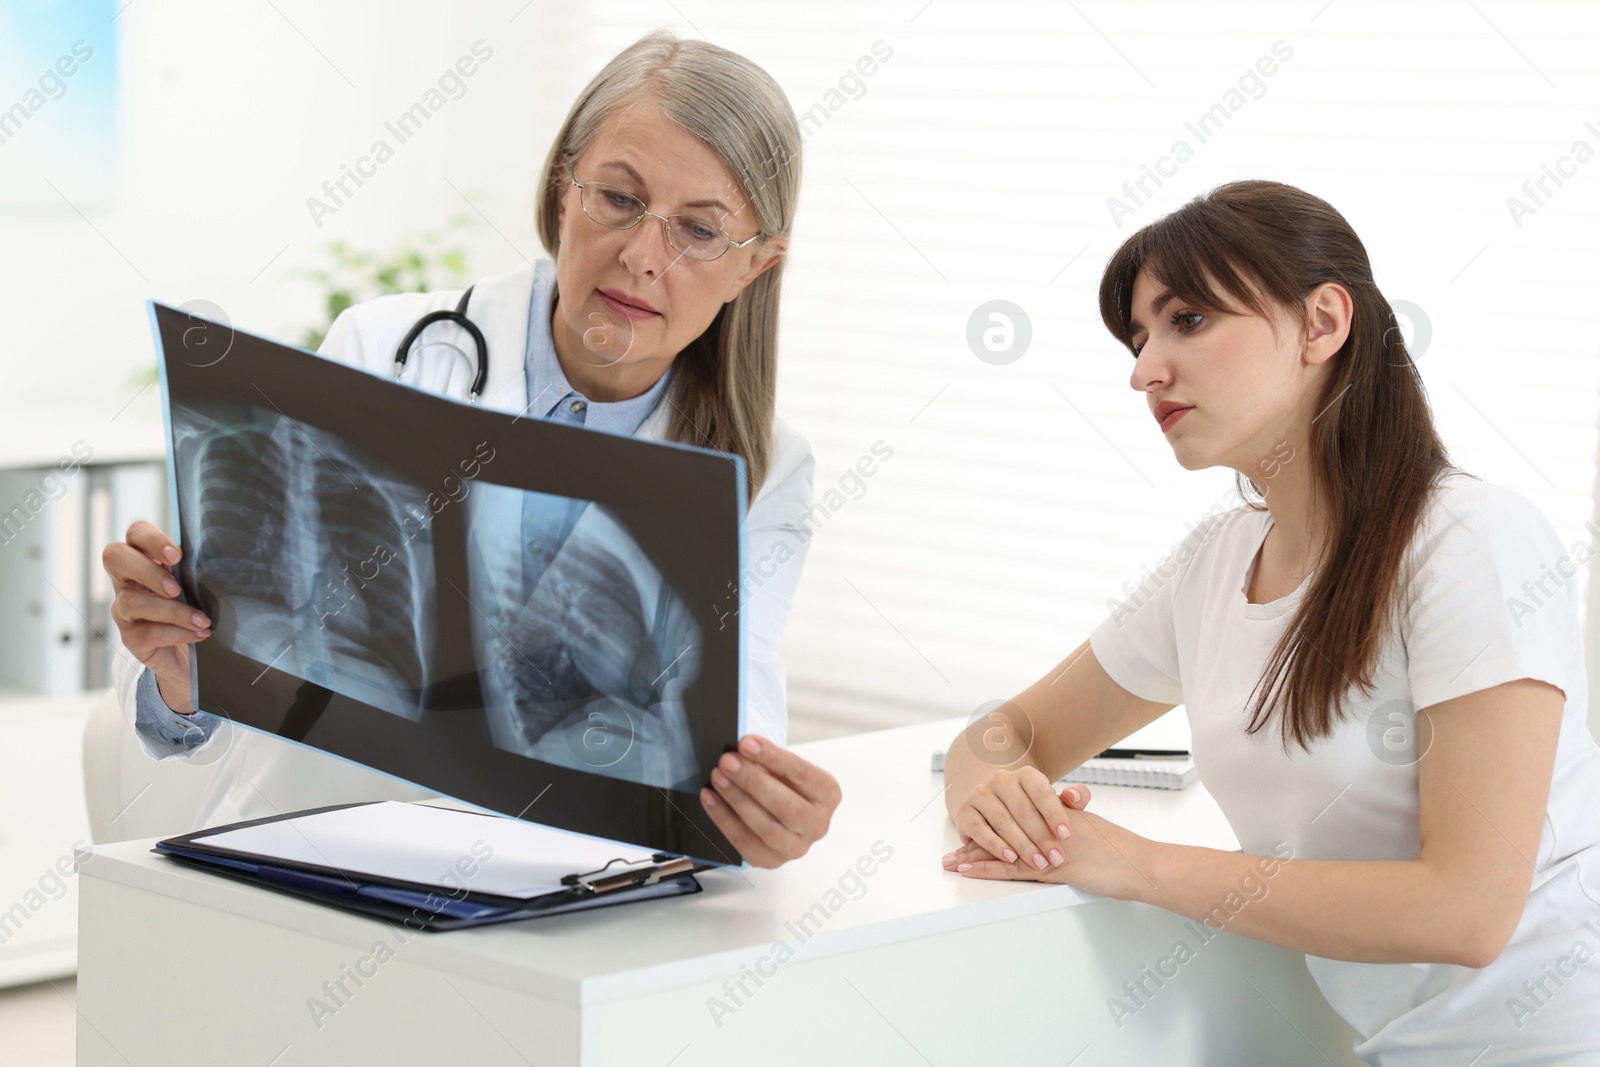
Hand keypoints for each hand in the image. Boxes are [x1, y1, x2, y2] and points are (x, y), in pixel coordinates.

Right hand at [103, 520, 209, 713]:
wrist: (191, 654)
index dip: (151, 539)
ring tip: (202, 620)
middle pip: (115, 557)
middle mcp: (127, 580)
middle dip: (147, 571)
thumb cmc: (195, 608)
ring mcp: (124, 609)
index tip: (177, 556)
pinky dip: (177, 633)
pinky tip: (199, 634)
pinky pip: (146, 633)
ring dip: (172, 611)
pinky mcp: (130, 638)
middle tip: (176, 588)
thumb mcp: (197, 584)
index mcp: (145, 558)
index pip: (136, 533)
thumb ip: (197, 569)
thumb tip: (222, 558)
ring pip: (132, 602)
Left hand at [700, 735, 839, 867]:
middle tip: (728, 762)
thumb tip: (742, 751)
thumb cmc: (783, 786)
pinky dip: (723, 818)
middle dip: (752, 782)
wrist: (779, 812)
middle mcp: (816, 824)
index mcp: (827, 794)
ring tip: (718, 777)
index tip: (747, 744)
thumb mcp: (783, 769)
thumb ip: (768, 761)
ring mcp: (795, 846)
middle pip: (787, 807)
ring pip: (766, 828)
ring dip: (737, 799)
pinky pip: (745, 842)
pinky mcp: (771, 860)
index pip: (801, 774)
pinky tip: (711, 799)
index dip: (772, 758)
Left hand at [942, 786, 1156, 900]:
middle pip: (1002, 833)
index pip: (1015, 821)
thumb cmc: (1123, 853)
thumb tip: (1060, 832)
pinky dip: (987, 869)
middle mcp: (1046, 828)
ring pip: (1001, 850)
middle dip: (976, 843)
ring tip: (950, 862)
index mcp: (1055, 818)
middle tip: (952, 851)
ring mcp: (1047, 847)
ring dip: (973, 857)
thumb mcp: (1092, 830)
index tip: (974, 835)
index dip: (993, 828)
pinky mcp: (1052, 867)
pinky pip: (1012, 868)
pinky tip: (968, 870)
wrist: (1140, 863)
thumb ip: (1072, 825)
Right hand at [951, 766, 1090, 872]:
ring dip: (1022, 845)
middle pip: (1023, 810)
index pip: (1041, 792)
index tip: (1066, 835)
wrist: (996, 807)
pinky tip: (1010, 858)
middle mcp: (1001, 780)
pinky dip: (995, 846)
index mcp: (1025, 775)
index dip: (1055, 814)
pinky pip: (980, 830)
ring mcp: (981, 794)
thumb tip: (1076, 797)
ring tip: (1038, 862)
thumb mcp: (1055, 802)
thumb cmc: (1032, 808)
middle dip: (1042, 837)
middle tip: (1056, 857)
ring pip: (1003, 821)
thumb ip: (1075, 798)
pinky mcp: (965, 812)